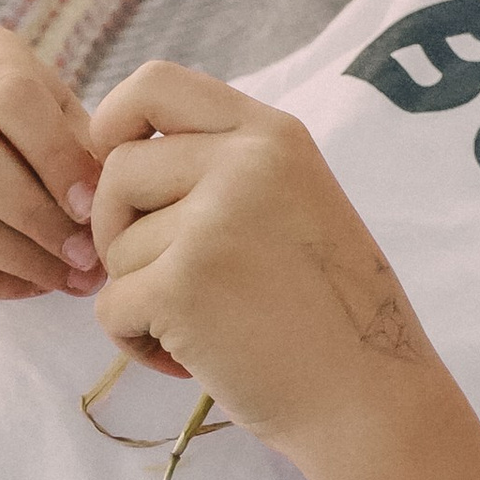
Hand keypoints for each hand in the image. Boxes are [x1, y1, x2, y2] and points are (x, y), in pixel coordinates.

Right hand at [0, 20, 102, 301]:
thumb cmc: (22, 111)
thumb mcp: (49, 102)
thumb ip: (77, 136)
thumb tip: (110, 193)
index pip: (12, 97)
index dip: (54, 155)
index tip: (92, 205)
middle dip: (32, 214)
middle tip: (84, 256)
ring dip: (11, 256)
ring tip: (67, 280)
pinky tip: (28, 285)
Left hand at [87, 61, 436, 453]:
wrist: (369, 394)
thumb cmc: (328, 309)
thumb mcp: (294, 201)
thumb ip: (224, 169)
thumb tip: (110, 164)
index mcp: (274, 135)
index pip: (155, 84)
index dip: (113, 123)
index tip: (111, 168)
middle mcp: (246, 163)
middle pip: (118, 170)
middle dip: (119, 230)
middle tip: (166, 276)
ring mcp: (215, 221)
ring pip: (114, 247)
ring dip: (139, 296)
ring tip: (200, 325)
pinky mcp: (184, 285)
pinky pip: (111, 306)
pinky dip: (135, 342)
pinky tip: (188, 358)